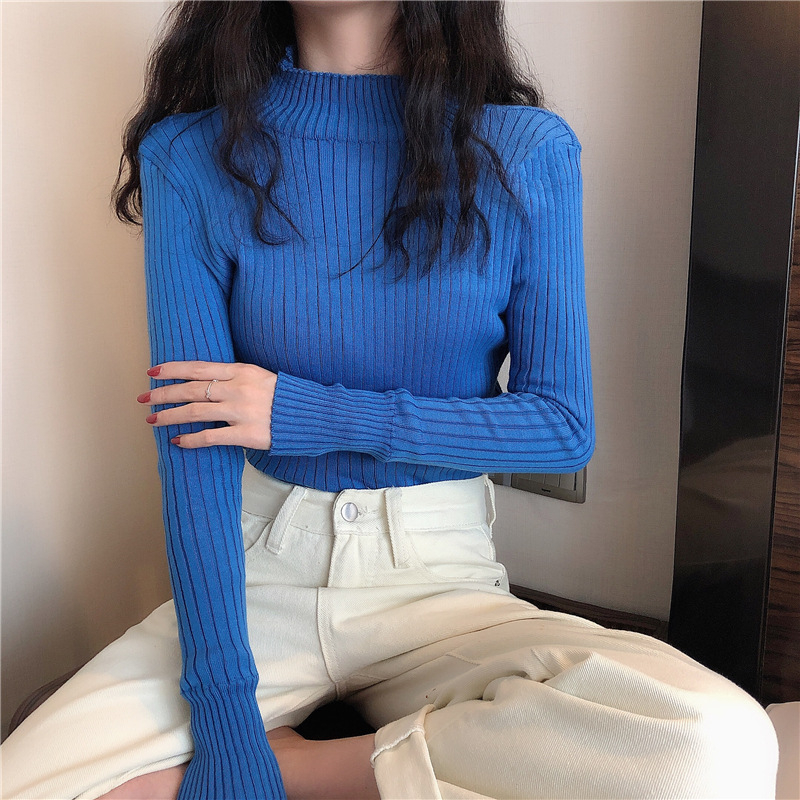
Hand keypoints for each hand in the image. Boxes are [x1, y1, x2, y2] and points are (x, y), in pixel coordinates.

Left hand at [136, 360, 276, 449]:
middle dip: (162, 394)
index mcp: (241, 371)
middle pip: (190, 390)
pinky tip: (177, 442)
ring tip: (153, 420)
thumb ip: (235, 377)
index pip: (198, 368)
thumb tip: (207, 381)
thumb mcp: (260, 376)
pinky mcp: (246, 434)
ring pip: (194, 412)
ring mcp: (241, 412)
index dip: (172, 370)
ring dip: (169, 416)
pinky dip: (190, 440)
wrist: (313, 414)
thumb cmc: (286, 396)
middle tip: (144, 399)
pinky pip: (210, 437)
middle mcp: (238, 389)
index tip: (152, 372)